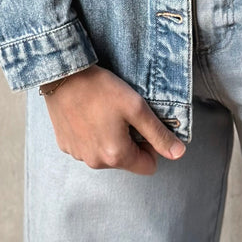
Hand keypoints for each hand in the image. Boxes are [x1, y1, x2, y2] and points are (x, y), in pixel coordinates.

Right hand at [42, 65, 185, 174]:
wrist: (63, 75)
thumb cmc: (100, 89)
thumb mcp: (136, 107)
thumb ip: (158, 133)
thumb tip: (178, 154)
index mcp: (116, 156)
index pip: (148, 167)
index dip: (150, 146)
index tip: (142, 125)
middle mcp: (95, 162)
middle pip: (125, 160)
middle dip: (128, 141)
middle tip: (122, 114)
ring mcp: (78, 155)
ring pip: (105, 154)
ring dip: (109, 138)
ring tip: (103, 112)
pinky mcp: (65, 145)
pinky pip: (86, 147)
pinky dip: (91, 135)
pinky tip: (88, 114)